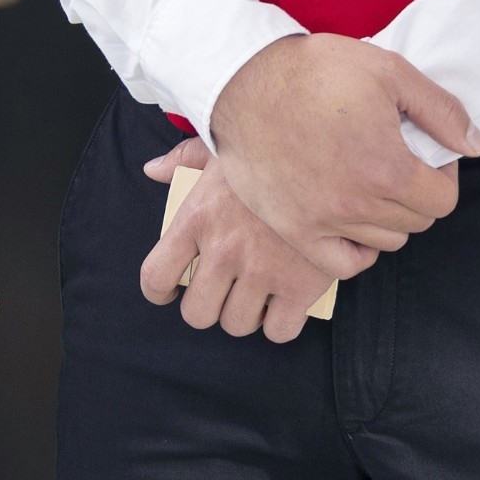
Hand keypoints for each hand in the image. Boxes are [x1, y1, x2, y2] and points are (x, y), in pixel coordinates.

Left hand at [137, 137, 365, 342]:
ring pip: (237, 324)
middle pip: (197, 313)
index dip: (158, 291)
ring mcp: (262, 271)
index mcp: (197, 217)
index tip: (169, 291)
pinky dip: (279, 325)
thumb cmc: (268, 152)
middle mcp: (223, 250)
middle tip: (221, 293)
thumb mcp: (220, 147)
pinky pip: (279, 331)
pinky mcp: (301, 286)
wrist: (327, 154)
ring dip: (244, 315)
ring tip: (255, 296)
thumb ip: (183, 159)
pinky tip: (283, 306)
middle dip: (207, 308)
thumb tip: (152, 170)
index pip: (156, 275)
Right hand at [207, 33, 479, 269]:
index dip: (443, 174)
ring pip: (385, 241)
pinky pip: (344, 264)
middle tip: (396, 162)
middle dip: (417, 193)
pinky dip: (357, 249)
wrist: (242, 79)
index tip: (425, 155)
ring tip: (370, 183)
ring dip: (388, 216)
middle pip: (417, 222)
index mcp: (386, 167)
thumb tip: (473, 144)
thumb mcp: (388, 71)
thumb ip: (440, 111)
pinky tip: (352, 219)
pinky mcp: (294, 229)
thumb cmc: (311, 70)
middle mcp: (357, 203)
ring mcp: (323, 221)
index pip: (443, 199)